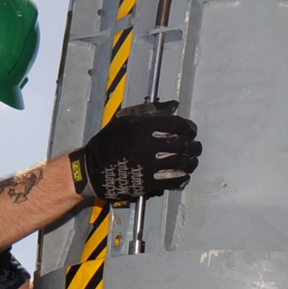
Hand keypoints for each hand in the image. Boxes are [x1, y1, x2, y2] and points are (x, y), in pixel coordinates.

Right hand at [70, 100, 201, 203]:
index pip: (176, 125)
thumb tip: (173, 105)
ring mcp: (149, 165)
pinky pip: (173, 180)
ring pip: (181, 163)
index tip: (191, 130)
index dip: (188, 127)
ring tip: (192, 161)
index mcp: (143, 127)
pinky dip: (183, 178)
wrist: (92, 169)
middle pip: (182, 144)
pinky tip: (185, 175)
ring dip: (191, 162)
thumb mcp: (125, 120)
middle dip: (193, 146)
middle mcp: (148, 145)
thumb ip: (150, 111)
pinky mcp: (149, 182)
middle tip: (195, 147)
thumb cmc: (108, 142)